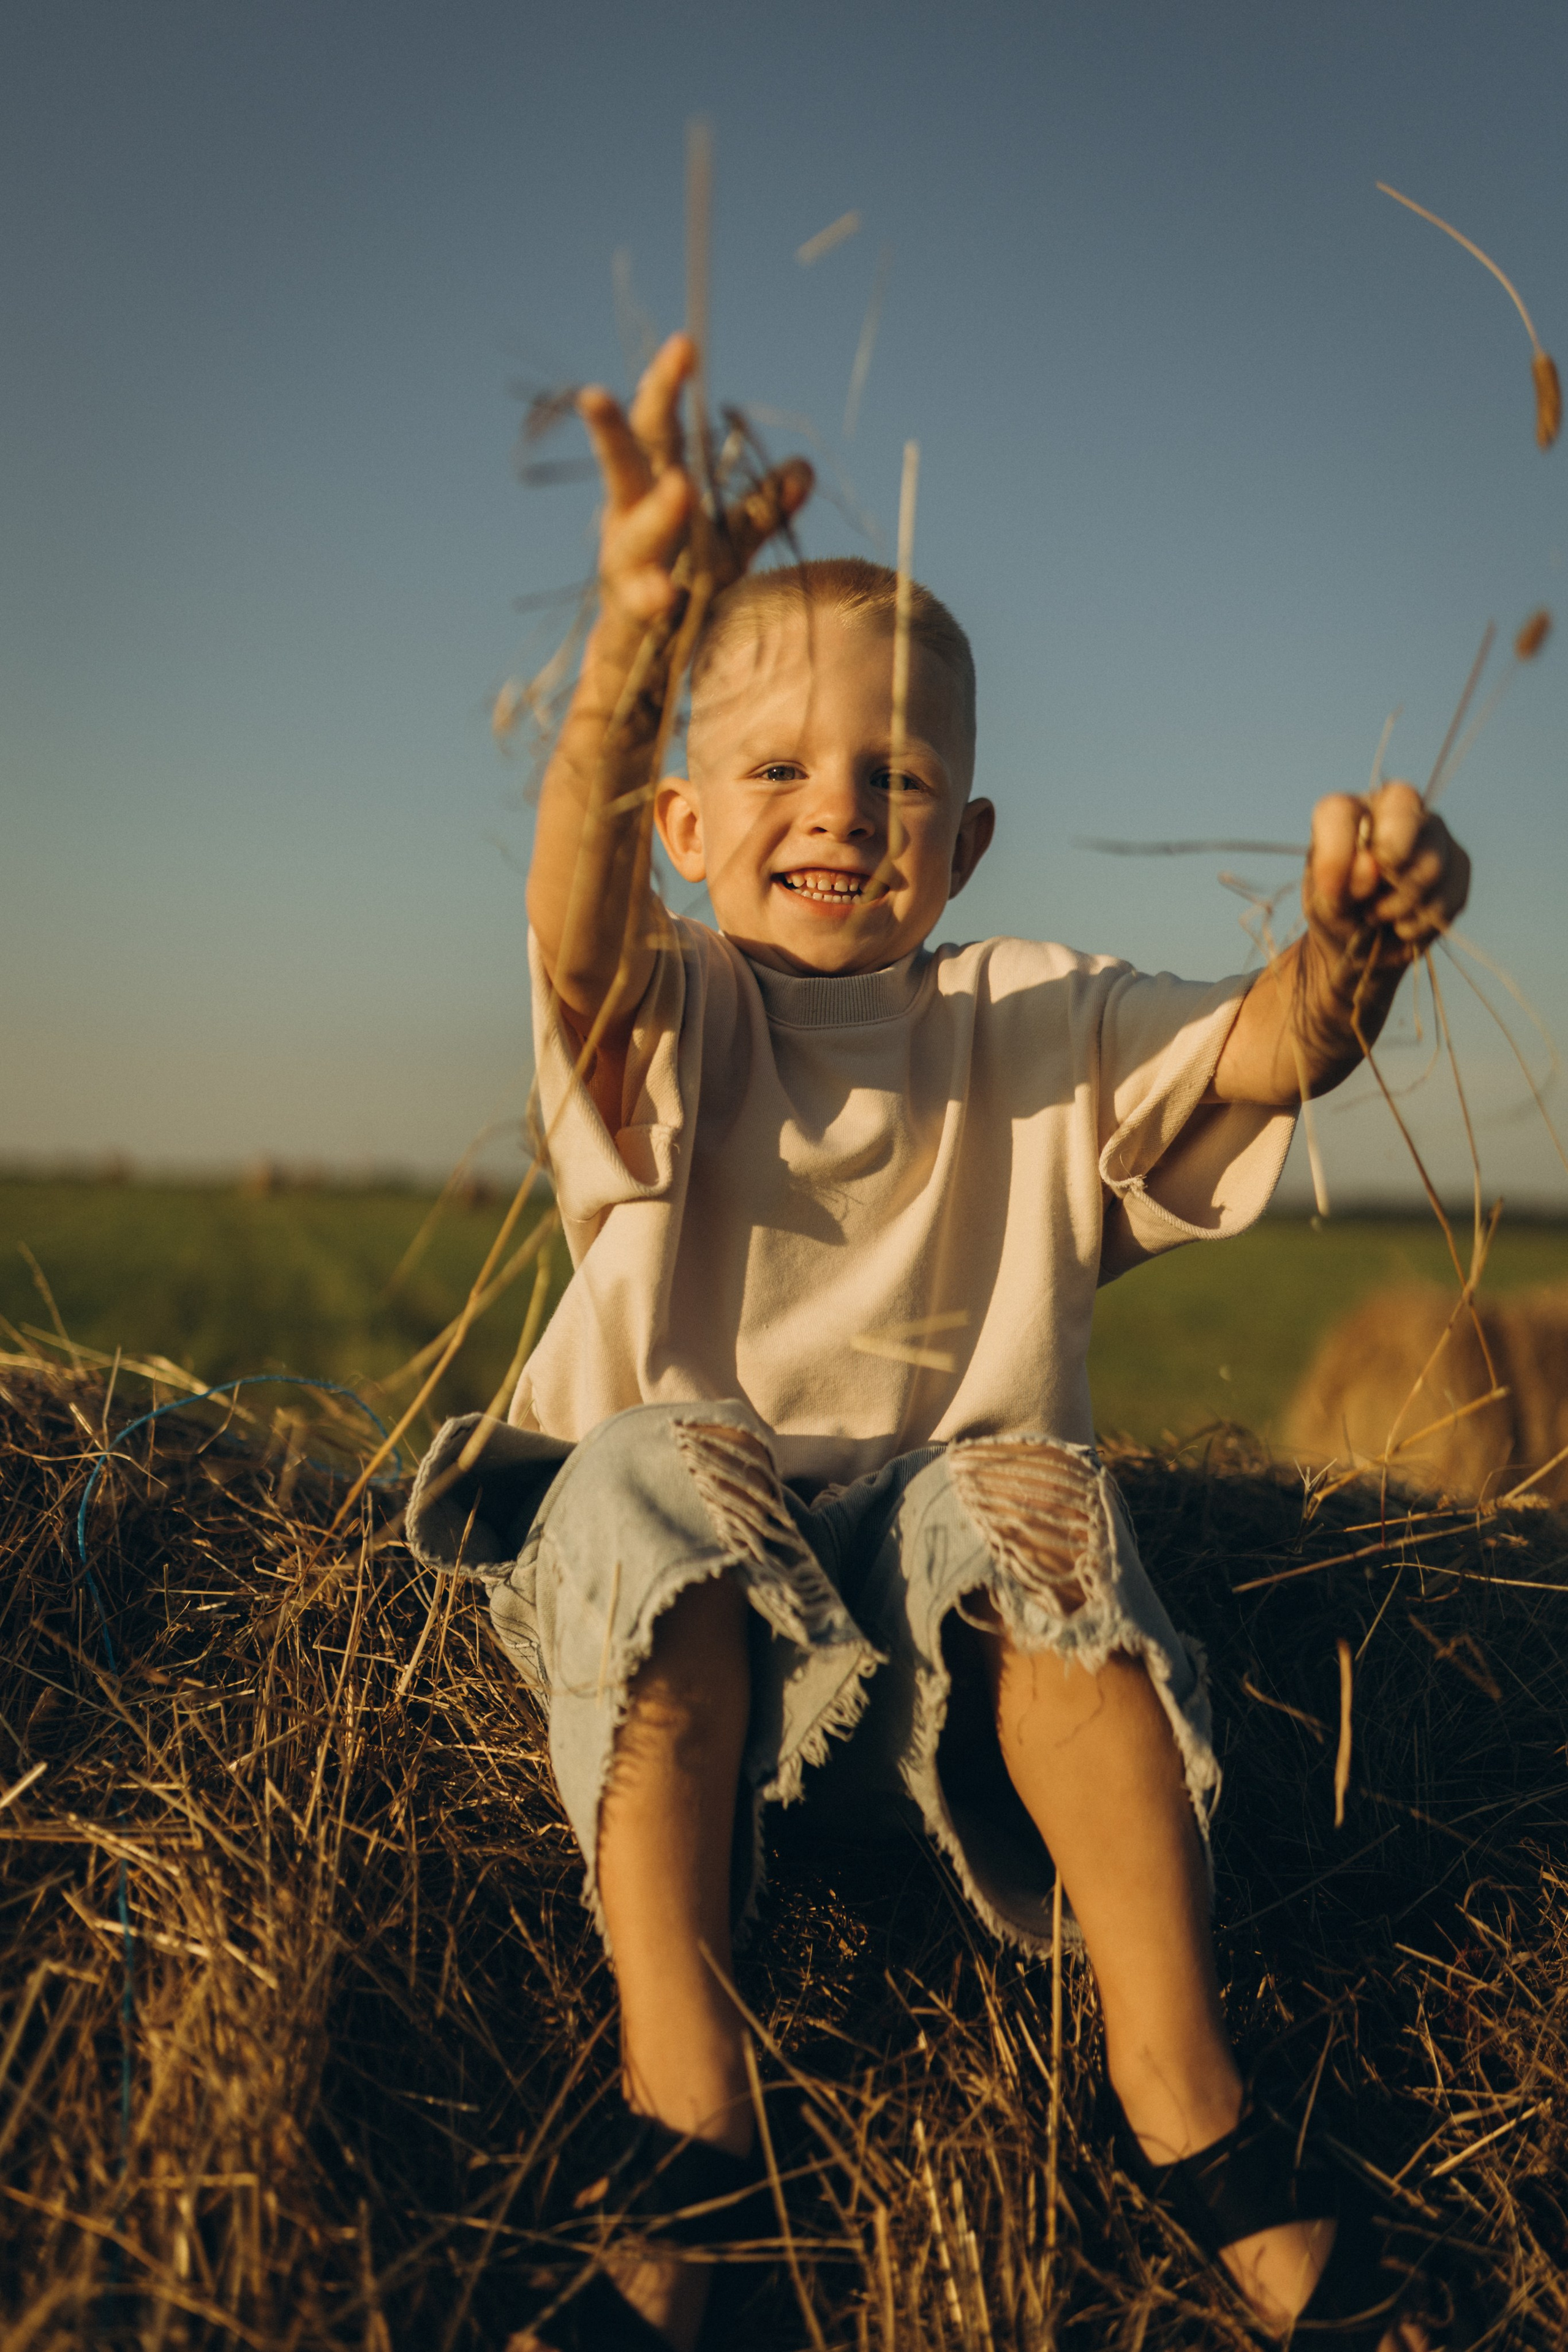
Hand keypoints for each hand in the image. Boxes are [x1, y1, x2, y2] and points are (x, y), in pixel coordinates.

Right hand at [577, 333, 813, 639]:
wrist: (643, 663)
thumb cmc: (684, 587)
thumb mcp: (727, 544)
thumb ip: (761, 508)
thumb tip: (806, 467)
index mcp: (650, 490)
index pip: (657, 429)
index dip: (665, 386)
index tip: (685, 344)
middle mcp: (628, 521)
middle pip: (623, 466)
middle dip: (614, 430)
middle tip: (599, 393)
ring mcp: (624, 568)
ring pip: (634, 535)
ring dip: (657, 513)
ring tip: (681, 488)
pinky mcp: (628, 615)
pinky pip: (640, 604)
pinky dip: (652, 598)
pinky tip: (666, 597)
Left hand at [1303, 782, 1469, 968]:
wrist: (1366, 946)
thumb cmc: (1338, 915)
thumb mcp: (1321, 908)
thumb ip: (1336, 885)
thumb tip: (1370, 865)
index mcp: (1346, 814)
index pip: (1339, 811)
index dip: (1336, 852)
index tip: (1330, 890)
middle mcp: (1393, 810)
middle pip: (1402, 806)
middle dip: (1388, 856)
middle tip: (1370, 898)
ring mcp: (1432, 832)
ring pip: (1429, 862)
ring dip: (1400, 905)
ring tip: (1380, 916)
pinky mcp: (1458, 864)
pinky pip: (1449, 894)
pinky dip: (1422, 921)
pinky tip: (1403, 925)